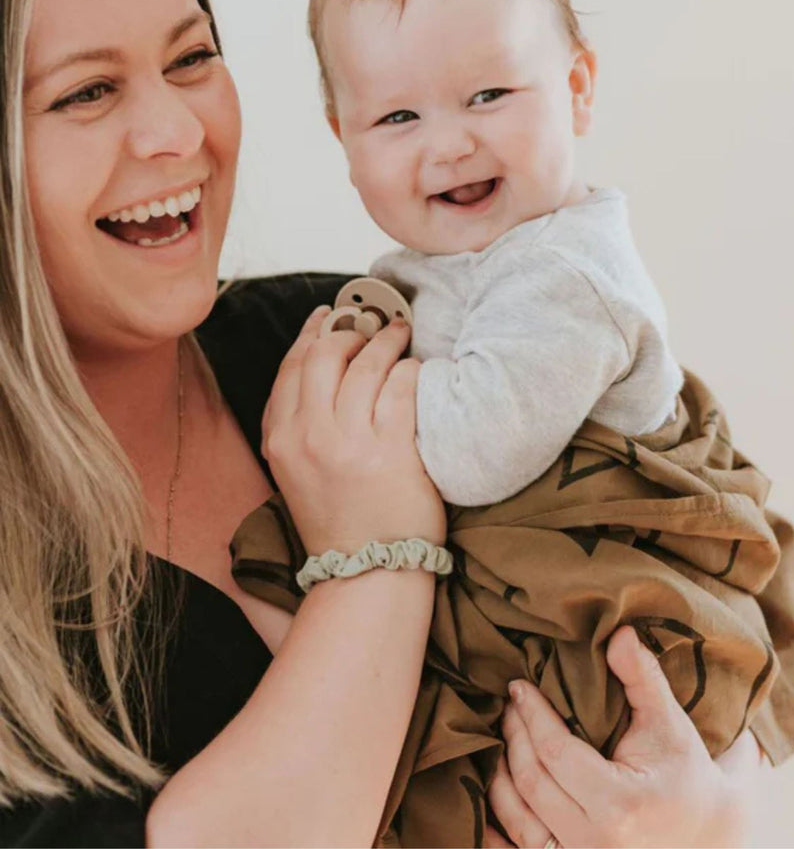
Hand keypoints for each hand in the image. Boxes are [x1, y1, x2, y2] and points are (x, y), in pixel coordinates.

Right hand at [261, 305, 444, 555]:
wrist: (368, 572)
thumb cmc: (339, 520)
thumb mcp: (295, 472)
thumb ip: (297, 424)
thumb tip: (319, 368)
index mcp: (281, 440)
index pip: (291, 368)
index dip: (311, 333)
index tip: (328, 316)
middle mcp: (310, 437)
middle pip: (324, 355)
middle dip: (350, 331)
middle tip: (370, 325)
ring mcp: (350, 444)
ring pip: (365, 365)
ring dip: (385, 341)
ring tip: (400, 335)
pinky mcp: (392, 451)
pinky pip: (401, 387)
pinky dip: (409, 369)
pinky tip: (416, 369)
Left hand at [485, 626, 761, 847]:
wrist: (704, 835)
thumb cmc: (684, 774)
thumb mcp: (669, 723)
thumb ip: (642, 676)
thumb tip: (618, 631)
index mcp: (619, 805)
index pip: (555, 753)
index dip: (532, 715)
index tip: (519, 686)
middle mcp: (594, 843)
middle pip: (530, 782)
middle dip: (514, 737)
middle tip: (510, 705)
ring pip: (516, 818)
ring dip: (499, 774)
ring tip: (504, 737)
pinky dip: (496, 823)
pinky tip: (494, 788)